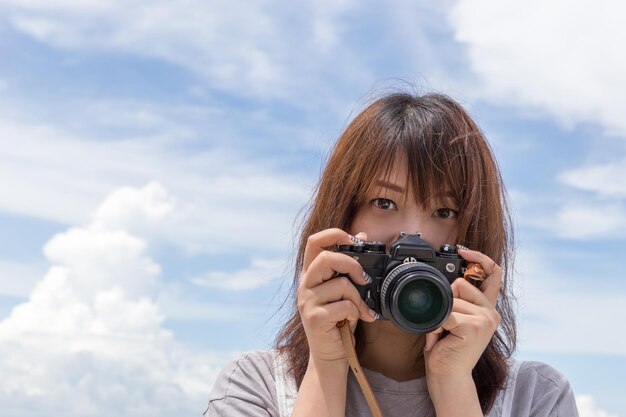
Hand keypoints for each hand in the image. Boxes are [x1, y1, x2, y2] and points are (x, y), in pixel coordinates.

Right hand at [297, 228, 376, 363]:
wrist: (330, 356)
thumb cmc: (339, 321)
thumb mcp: (344, 290)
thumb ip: (348, 266)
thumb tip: (362, 236)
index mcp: (311, 275)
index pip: (314, 242)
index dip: (334, 233)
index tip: (355, 240)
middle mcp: (305, 285)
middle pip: (326, 257)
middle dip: (352, 265)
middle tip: (363, 279)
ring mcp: (307, 301)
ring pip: (341, 284)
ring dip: (358, 298)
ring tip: (360, 310)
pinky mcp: (314, 318)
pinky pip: (345, 306)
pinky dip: (356, 313)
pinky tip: (355, 321)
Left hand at [423, 247, 501, 378]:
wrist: (448, 376)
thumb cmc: (446, 348)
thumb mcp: (454, 318)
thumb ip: (457, 299)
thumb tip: (449, 280)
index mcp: (486, 307)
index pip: (493, 273)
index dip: (480, 257)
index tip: (464, 252)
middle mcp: (490, 312)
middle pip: (460, 283)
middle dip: (444, 301)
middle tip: (446, 324)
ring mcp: (485, 319)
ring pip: (451, 298)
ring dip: (439, 316)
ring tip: (444, 333)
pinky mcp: (475, 326)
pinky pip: (446, 312)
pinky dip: (437, 324)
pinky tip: (443, 338)